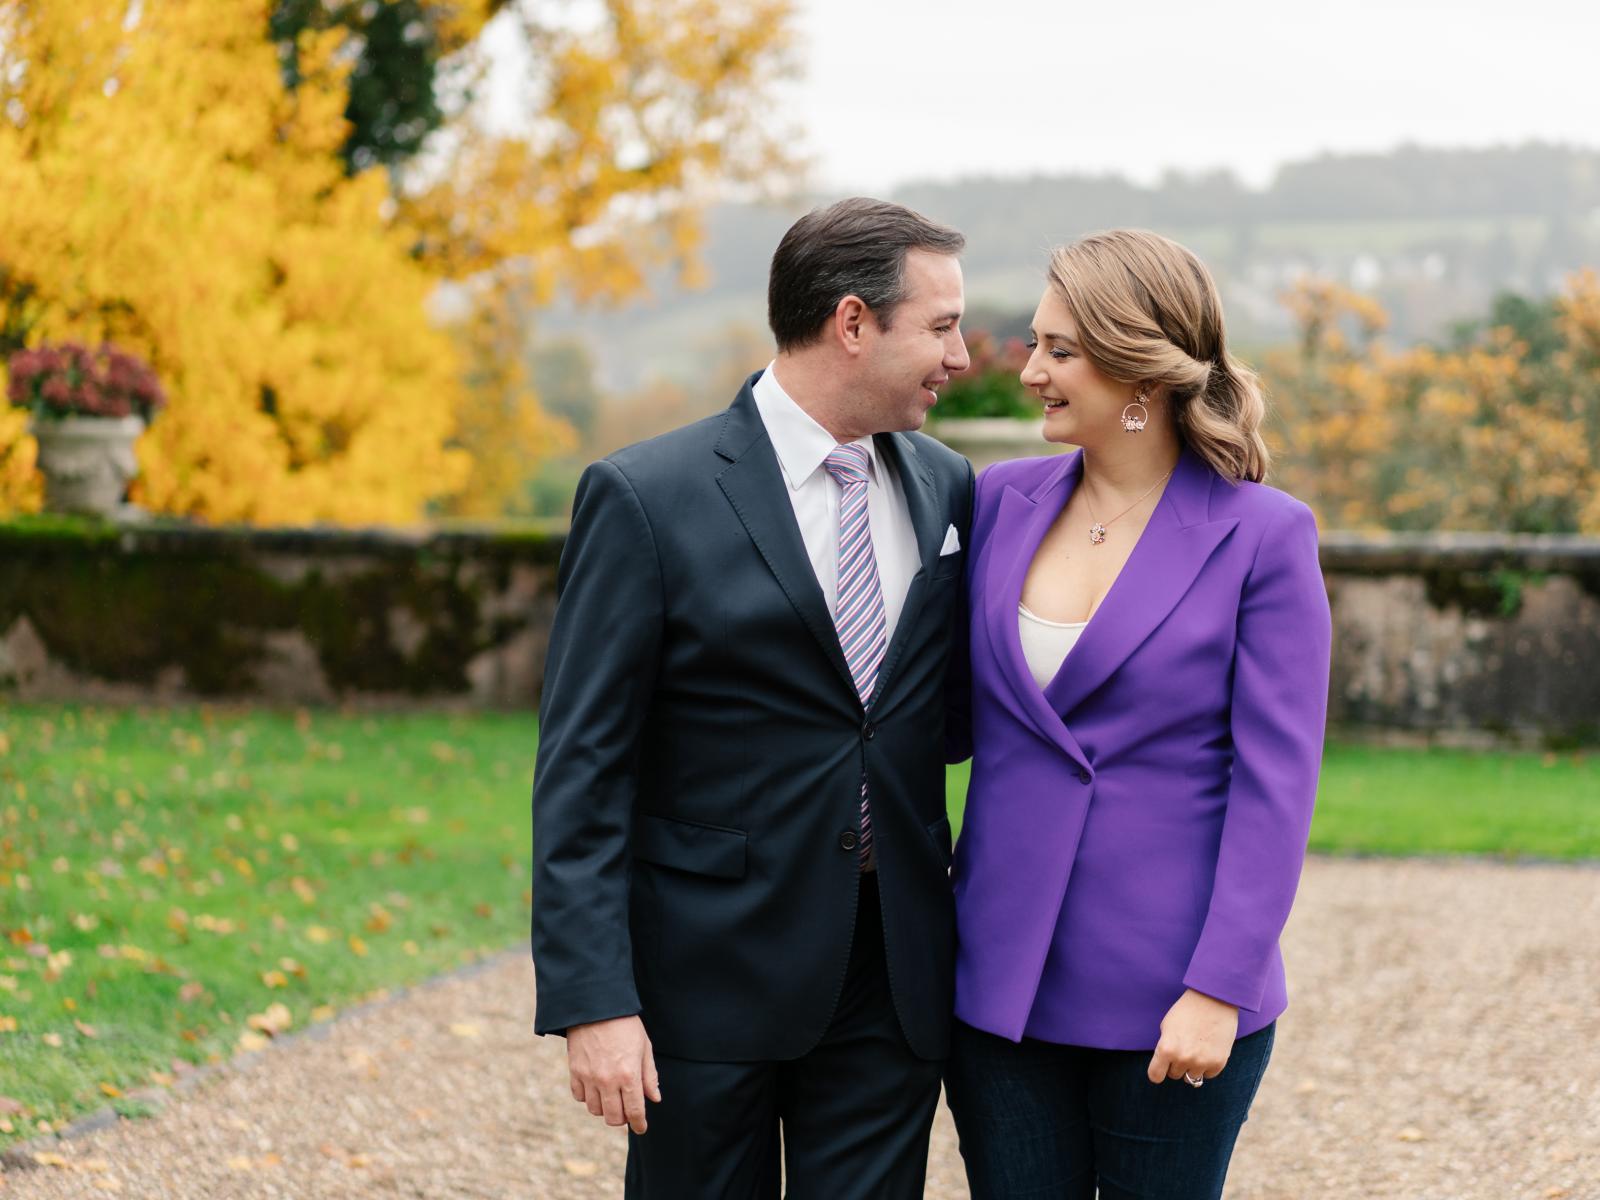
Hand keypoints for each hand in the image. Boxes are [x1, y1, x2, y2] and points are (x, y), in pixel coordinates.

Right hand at [566, 1015, 660, 1132]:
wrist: (596, 1006)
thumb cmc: (625, 1025)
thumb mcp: (644, 1047)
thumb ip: (649, 1076)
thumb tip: (654, 1098)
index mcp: (629, 1075)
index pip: (635, 1111)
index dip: (639, 1124)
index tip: (641, 1128)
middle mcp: (608, 1081)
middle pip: (613, 1117)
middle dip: (622, 1119)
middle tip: (627, 1112)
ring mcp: (589, 1077)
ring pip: (595, 1110)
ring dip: (605, 1109)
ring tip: (611, 1097)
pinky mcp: (575, 1071)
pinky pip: (579, 1097)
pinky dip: (587, 1097)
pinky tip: (595, 1088)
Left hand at [1146, 989, 1237, 1085]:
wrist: (1214, 1000)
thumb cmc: (1187, 1010)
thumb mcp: (1167, 1026)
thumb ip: (1164, 1048)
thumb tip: (1166, 1065)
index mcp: (1166, 1049)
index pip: (1155, 1076)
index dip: (1157, 1072)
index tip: (1161, 1068)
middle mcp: (1183, 1059)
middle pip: (1174, 1075)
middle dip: (1176, 1064)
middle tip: (1184, 1047)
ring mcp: (1201, 1063)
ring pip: (1191, 1078)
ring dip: (1192, 1067)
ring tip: (1196, 1048)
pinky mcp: (1218, 1063)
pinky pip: (1208, 1075)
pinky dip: (1207, 1066)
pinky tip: (1208, 1049)